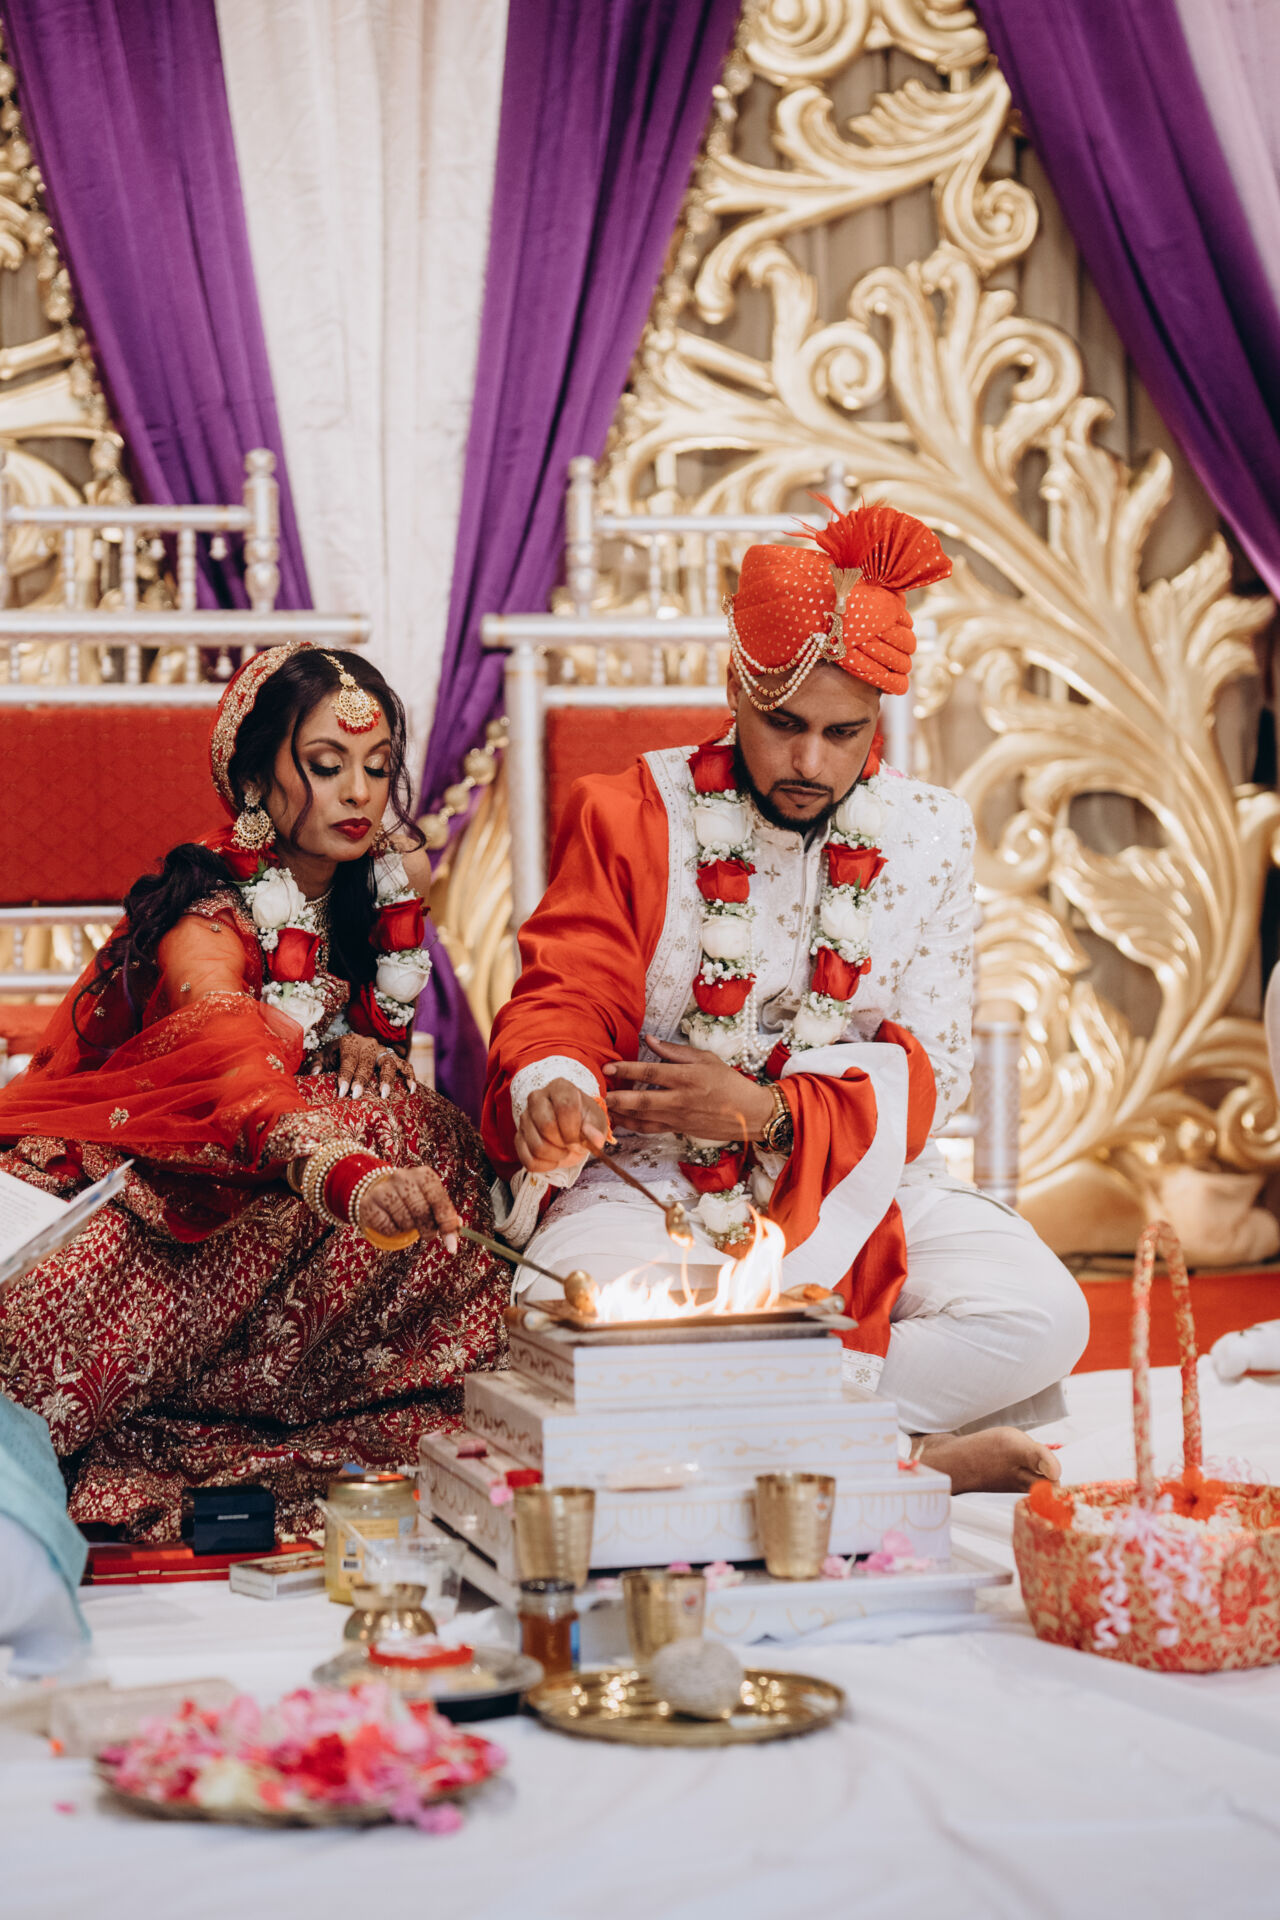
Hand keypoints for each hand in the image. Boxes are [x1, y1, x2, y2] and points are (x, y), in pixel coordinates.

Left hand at [308, 1032, 411, 1099]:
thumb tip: (313, 1073)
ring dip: (386, 1078)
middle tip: (356, 1095)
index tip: (341, 1092)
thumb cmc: (336, 1055)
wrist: (353, 1045)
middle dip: (362, 1079)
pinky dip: (410, 1076)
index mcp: (350, 1042)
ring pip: (388, 1062)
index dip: (345, 1075)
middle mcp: (368, 1044)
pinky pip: (406, 1065)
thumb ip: (318, 1063)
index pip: (348, 1059)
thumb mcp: (324, 1055)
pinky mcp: (394, 1058)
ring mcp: (383, 1051)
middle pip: (367, 1062)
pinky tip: (411, 1090)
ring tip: (383, 1094)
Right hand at [356, 1164, 459, 1251]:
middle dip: (428, 1230)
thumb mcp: (431, 1199)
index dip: (446, 1224)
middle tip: (428, 1234)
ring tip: (407, 1222)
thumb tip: (458, 1229)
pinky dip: (393, 1232)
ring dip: (409, 1229)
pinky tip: (393, 1222)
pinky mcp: (368, 1203)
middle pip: (422, 1213)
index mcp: (423, 1175)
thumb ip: (445, 1213)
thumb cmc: (412, 1197)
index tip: (452, 1246)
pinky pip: (387, 1228)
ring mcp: (383, 1189)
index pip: (439, 1201)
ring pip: (405, 1222)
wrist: (377, 1189)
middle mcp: (402, 1177)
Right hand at [516, 1077, 608, 1172]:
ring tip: (564, 1151)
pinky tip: (553, 1159)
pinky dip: (545, 1165)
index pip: (565, 1107)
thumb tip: (594, 1139)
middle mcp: (537, 1098)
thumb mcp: (596, 1121)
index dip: (574, 1129)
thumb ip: (596, 1129)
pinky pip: (528, 1160)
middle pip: (546, 1126)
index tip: (580, 1139)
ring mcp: (525, 1118)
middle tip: (572, 1145)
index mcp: (559, 1088)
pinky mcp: (519, 1137)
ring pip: (537, 1146)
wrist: (571, 1130)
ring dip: (555, 1156)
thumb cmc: (584, 1121)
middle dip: (564, 1143)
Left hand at [604, 1035, 773, 1141]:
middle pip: (641, 1100)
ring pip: (642, 1117)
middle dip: (617, 1096)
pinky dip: (631, 1125)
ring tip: (601, 1105)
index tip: (608, 1067)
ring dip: (619, 1112)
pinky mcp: (677, 1129)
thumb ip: (674, 1051)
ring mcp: (677, 1117)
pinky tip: (618, 1119)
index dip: (627, 1070)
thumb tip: (649, 1040)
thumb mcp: (706, 1058)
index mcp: (687, 1077)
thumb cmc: (728, 1082)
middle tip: (598, 1092)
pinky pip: (649, 1128)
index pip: (651, 1073)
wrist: (748, 1114)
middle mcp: (680, 1099)